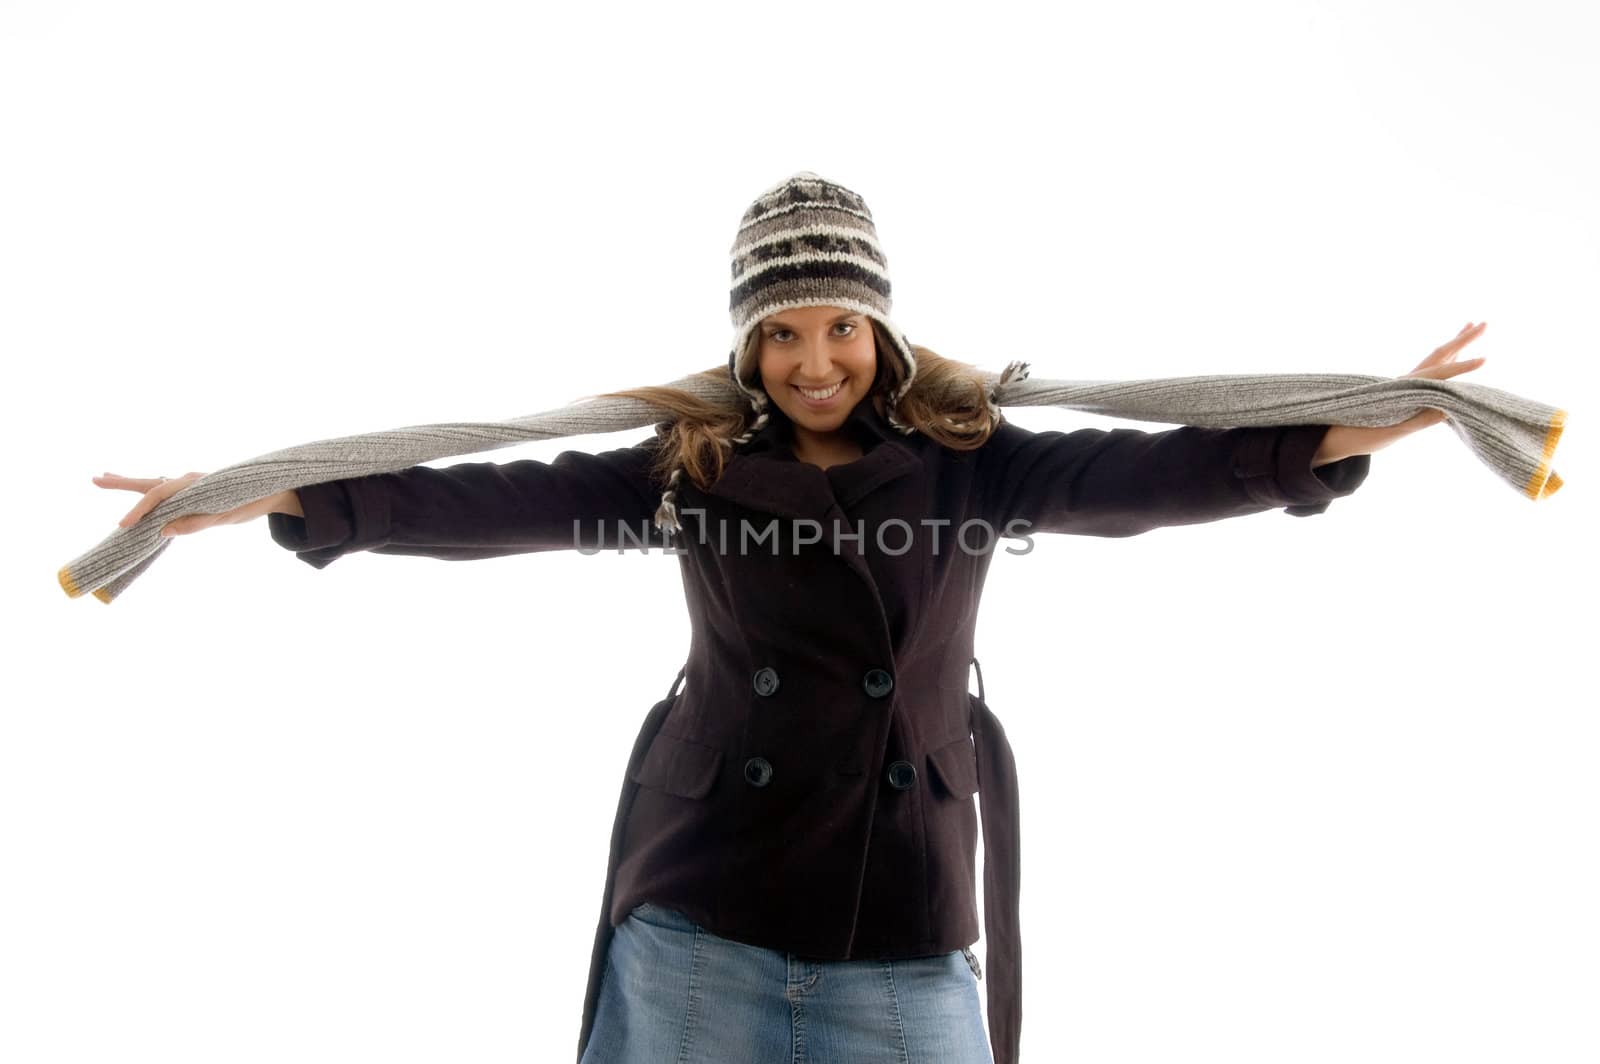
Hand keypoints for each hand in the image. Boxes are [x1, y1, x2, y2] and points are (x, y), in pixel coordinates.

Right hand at [92, 472, 301, 535]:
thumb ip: (194, 524)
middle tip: (96, 479)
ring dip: (132, 482)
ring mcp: (192, 483)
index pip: (158, 496)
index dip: (138, 510)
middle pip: (149, 482)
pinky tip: (144, 488)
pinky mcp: (196, 489)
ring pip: (155, 483)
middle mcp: (189, 479)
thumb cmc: (251, 503)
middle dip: (122, 482)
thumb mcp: (225, 517)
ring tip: (108, 477)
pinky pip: (167, 488)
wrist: (273, 490)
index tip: (121, 525)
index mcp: (194, 484)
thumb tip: (163, 531)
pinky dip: (151, 488)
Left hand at [1313, 321, 1488, 464]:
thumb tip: (1450, 406)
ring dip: (1454, 344)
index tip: (1485, 360)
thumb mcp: (1393, 431)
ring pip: (1434, 357)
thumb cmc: (1363, 435)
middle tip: (1485, 323)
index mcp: (1405, 389)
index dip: (1462, 369)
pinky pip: (1430, 368)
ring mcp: (1405, 383)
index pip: (1439, 376)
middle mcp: (1406, 381)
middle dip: (1462, 340)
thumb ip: (1421, 419)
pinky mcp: (1403, 389)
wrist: (1336, 434)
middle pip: (1439, 355)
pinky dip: (1445, 358)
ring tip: (1469, 327)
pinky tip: (1450, 357)